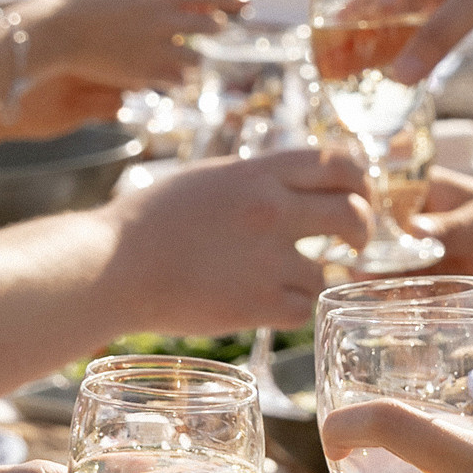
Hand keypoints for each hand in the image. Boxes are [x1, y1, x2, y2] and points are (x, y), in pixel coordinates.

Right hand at [32, 0, 244, 96]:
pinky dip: (175, 77)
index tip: (244, 1)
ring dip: (192, 56)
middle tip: (212, 27)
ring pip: (196, 58)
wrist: (58, 32)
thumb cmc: (76, 0)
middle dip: (212, 26)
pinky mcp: (146, 73)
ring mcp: (157, 48)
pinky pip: (177, 80)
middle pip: (210, 25)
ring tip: (183, 55)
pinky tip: (166, 74)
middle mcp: (165, 19)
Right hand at [109, 144, 366, 330]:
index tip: (358, 194)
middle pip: (353, 213)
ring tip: (289, 281)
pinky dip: (292, 310)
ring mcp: (267, 260)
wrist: (111, 266)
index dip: (360, 180)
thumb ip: (254, 179)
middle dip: (361, 230)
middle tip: (354, 243)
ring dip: (315, 278)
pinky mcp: (257, 305)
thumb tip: (294, 185)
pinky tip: (269, 305)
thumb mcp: (207, 179)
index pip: (339, 162)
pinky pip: (302, 309)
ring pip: (328, 271)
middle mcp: (271, 210)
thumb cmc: (147, 221)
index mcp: (258, 172)